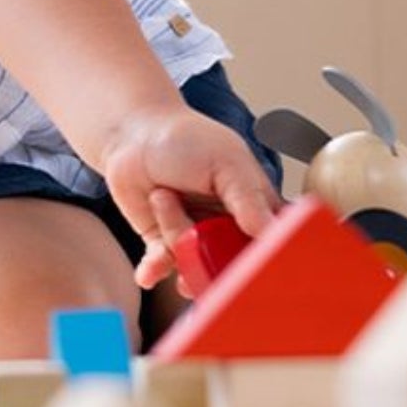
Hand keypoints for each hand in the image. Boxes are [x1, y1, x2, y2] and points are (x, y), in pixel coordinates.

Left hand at [99, 106, 278, 289]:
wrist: (132, 134)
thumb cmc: (185, 139)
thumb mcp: (227, 164)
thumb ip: (250, 201)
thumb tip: (273, 236)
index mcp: (254, 205)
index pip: (271, 243)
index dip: (263, 257)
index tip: (249, 261)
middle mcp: (227, 227)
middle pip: (231, 264)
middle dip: (212, 259)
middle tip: (197, 233)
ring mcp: (196, 238)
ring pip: (193, 263)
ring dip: (173, 234)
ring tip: (161, 196)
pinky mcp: (164, 244)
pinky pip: (163, 267)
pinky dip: (154, 269)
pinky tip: (148, 271)